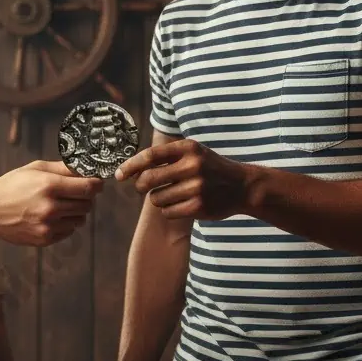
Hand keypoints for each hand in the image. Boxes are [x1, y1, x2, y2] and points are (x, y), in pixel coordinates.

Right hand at [0, 161, 103, 246]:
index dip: (97, 185)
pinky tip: (52, 217)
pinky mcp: (44, 239)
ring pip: (80, 219)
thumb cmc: (11, 186)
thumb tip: (85, 169)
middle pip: (87, 204)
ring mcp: (48, 226)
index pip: (88, 188)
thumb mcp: (35, 169)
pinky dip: (66, 224)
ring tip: (61, 205)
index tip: (97, 183)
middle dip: (86, 198)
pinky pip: (69, 231)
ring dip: (76, 212)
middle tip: (76, 193)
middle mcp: (50, 208)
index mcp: (49, 186)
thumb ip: (62, 168)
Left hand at [115, 139, 254, 219]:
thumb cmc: (211, 168)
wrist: (243, 186)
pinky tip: (181, 205)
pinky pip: (167, 212)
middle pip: (149, 179)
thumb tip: (133, 169)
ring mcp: (196, 187)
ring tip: (172, 195)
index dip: (131, 166)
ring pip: (156, 198)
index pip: (151, 156)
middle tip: (143, 188)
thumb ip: (167, 157)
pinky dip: (169, 210)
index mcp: (188, 148)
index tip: (118, 175)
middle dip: (140, 186)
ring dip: (158, 199)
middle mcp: (192, 166)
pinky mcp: (199, 206)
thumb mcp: (194, 152)